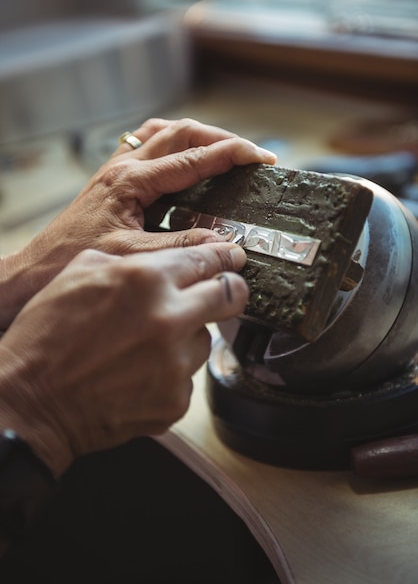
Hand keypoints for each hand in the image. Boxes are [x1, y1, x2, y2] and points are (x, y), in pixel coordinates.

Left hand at [0, 118, 274, 328]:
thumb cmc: (77, 262)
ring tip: (224, 150)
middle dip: (221, 138)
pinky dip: (173, 145)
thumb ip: (181, 247)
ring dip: (197, 136)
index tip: (261, 159)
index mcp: (132, 181)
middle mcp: (124, 167)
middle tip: (250, 154)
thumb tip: (224, 244)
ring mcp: (117, 169)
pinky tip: (184, 160)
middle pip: (182, 132)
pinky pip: (147, 146)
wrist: (39, 268)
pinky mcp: (113, 179)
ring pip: (164, 133)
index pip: (194, 158)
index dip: (232, 155)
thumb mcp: (135, 257)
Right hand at [0, 242, 248, 476]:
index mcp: (146, 280)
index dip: (224, 257)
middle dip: (229, 290)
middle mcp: (169, 319)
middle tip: (223, 292)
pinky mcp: (176, 400)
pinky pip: (188, 376)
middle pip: (230, 295)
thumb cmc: (47, 335)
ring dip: (187, 336)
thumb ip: (132, 260)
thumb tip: (169, 260)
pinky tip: (139, 372)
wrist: (32, 400)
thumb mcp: (81, 271)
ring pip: (206, 338)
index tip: (233, 258)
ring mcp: (176, 364)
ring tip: (147, 344)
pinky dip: (171, 372)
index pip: (208, 259)